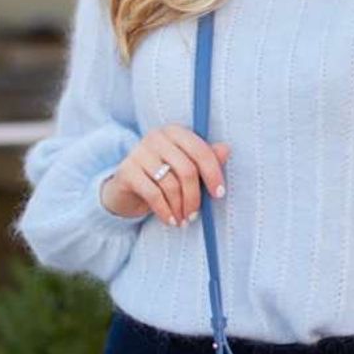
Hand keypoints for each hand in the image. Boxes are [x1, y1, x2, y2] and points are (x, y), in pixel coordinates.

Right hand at [99, 125, 230, 226]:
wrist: (126, 190)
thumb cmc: (162, 177)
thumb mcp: (185, 168)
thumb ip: (206, 159)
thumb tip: (226, 150)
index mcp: (175, 132)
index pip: (200, 150)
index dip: (213, 174)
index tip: (219, 194)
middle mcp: (156, 137)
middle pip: (187, 169)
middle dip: (195, 196)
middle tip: (195, 215)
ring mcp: (139, 152)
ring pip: (170, 184)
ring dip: (180, 207)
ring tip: (183, 220)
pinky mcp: (127, 170)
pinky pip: (153, 194)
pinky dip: (165, 211)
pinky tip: (171, 220)